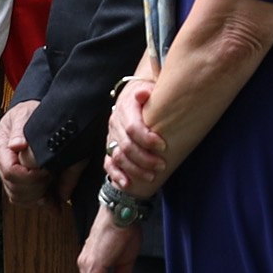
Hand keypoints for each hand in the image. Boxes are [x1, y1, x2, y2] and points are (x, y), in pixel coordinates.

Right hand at [0, 100, 53, 207]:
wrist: (32, 115)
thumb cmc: (29, 112)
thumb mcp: (26, 114)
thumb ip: (20, 129)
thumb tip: (16, 144)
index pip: (10, 171)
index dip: (31, 176)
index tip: (46, 170)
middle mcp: (0, 160)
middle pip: (14, 187)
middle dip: (36, 187)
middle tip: (52, 175)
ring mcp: (6, 171)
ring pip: (17, 197)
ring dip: (37, 197)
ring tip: (52, 190)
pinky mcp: (16, 179)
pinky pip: (23, 199)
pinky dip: (39, 203)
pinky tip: (52, 204)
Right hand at [105, 78, 168, 194]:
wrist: (134, 96)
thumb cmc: (149, 96)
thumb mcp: (151, 88)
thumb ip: (148, 92)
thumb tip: (143, 94)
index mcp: (126, 109)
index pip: (132, 127)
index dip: (147, 139)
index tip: (163, 146)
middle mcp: (115, 124)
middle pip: (126, 146)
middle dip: (145, 158)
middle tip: (162, 165)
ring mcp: (111, 137)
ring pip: (118, 157)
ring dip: (135, 169)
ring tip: (152, 176)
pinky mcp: (110, 149)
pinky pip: (109, 164)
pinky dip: (117, 175)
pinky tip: (127, 184)